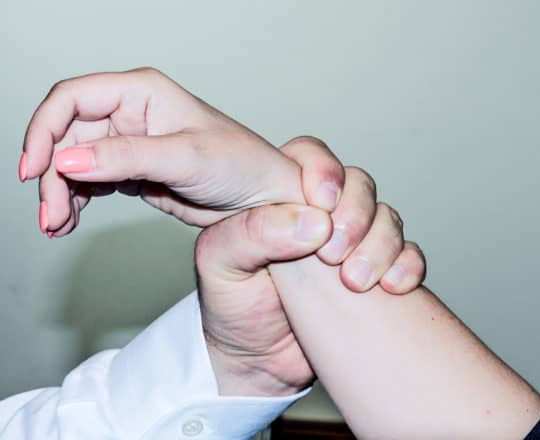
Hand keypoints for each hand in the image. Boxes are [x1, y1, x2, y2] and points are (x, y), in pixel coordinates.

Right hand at [20, 67, 329, 233]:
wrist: (264, 201)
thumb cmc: (242, 165)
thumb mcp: (185, 158)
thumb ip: (126, 157)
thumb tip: (68, 160)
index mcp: (143, 92)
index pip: (73, 98)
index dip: (44, 130)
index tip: (35, 169)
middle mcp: (131, 113)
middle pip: (66, 135)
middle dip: (51, 173)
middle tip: (50, 213)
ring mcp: (130, 144)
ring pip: (73, 162)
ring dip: (59, 192)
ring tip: (57, 224)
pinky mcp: (132, 172)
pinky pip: (89, 183)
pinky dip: (74, 202)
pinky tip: (68, 223)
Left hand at [196, 144, 425, 395]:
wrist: (258, 365)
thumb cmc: (232, 308)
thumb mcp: (221, 267)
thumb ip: (252, 234)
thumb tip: (312, 222)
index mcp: (279, 196)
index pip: (311, 157)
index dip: (324, 172)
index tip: (322, 205)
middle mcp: (320, 213)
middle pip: (359, 185)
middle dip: (356, 215)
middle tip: (333, 255)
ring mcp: (353, 242)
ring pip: (387, 218)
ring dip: (381, 245)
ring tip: (355, 282)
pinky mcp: (377, 272)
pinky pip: (409, 255)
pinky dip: (408, 265)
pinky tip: (393, 287)